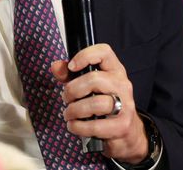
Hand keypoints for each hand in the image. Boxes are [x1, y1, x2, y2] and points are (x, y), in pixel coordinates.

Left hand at [51, 43, 149, 163]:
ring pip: (97, 103)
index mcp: (114, 70)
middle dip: (73, 90)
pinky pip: (96, 126)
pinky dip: (79, 127)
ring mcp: (125, 105)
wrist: (127, 131)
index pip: (104, 52)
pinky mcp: (122, 126)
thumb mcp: (88, 85)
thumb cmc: (104, 104)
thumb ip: (70, 75)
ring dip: (75, 110)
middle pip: (95, 80)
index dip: (85, 56)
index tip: (71, 67)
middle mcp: (122, 85)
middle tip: (66, 98)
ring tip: (69, 114)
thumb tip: (55, 66)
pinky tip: (74, 125)